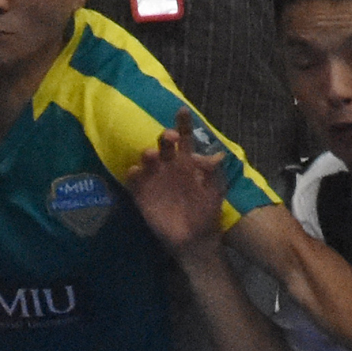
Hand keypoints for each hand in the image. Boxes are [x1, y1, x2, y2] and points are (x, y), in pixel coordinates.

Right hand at [125, 107, 227, 262]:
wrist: (195, 239)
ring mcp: (155, 179)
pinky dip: (134, 174)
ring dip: (148, 154)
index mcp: (187, 162)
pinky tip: (137, 172)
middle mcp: (169, 167)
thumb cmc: (206, 212)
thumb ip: (214, 173)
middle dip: (165, 137)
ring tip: (152, 155)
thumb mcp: (215, 191)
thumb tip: (217, 155)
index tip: (182, 111)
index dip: (183, 124)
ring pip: (147, 160)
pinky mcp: (142, 194)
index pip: (185, 138)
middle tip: (170, 137)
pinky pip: (134, 180)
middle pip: (164, 145)